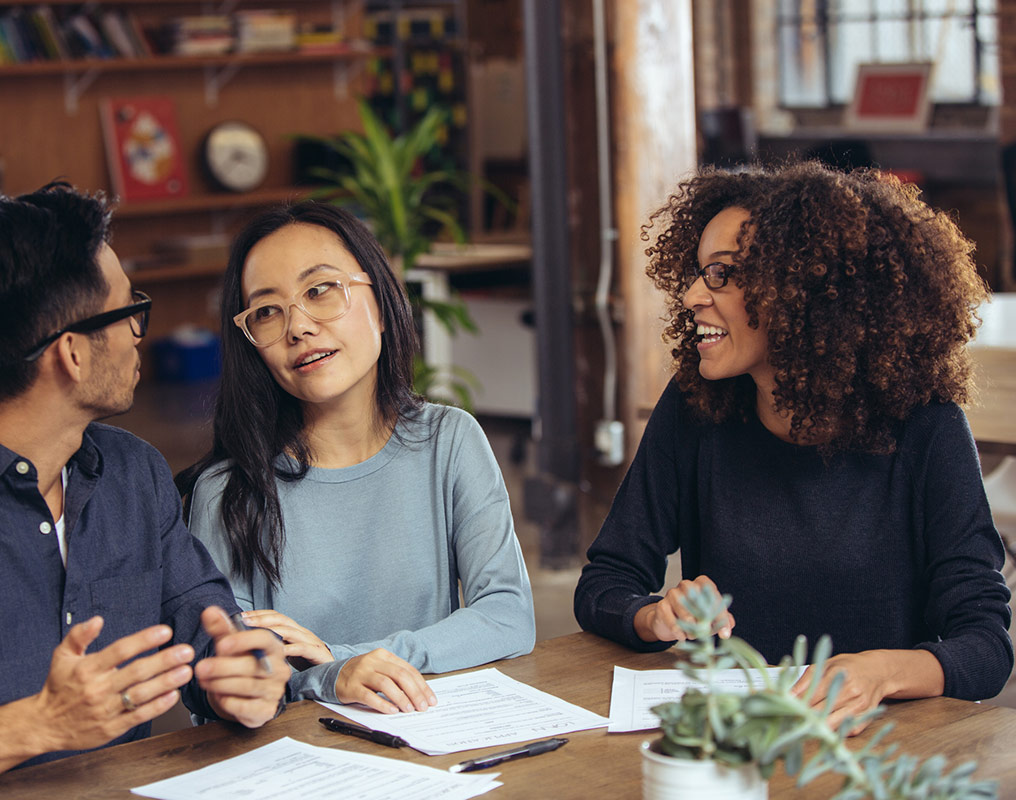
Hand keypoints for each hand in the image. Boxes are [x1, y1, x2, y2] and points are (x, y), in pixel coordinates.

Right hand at [34, 617, 192, 753]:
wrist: (43, 725)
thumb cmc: (57, 687)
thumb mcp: (62, 656)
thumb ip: (79, 635)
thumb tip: (97, 620)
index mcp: (87, 669)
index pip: (120, 651)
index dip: (144, 640)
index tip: (165, 631)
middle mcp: (98, 689)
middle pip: (136, 672)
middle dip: (164, 661)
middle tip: (186, 651)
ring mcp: (105, 710)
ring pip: (140, 695)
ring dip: (166, 682)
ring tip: (186, 671)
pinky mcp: (111, 728)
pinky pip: (138, 716)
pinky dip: (157, 706)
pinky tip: (173, 695)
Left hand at [195, 606, 288, 728]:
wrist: (247, 694)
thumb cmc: (240, 663)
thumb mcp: (230, 644)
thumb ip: (220, 628)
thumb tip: (209, 611)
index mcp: (274, 647)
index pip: (265, 639)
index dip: (243, 641)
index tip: (221, 645)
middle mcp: (280, 668)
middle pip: (253, 665)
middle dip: (223, 666)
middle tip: (200, 668)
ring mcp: (275, 691)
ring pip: (248, 686)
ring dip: (221, 683)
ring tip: (203, 680)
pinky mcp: (266, 710)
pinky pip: (246, 706)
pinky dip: (228, 702)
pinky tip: (218, 696)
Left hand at [240, 609, 332, 666]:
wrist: (332, 673)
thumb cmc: (306, 663)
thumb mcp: (287, 652)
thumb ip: (273, 646)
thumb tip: (248, 643)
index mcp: (294, 630)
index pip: (276, 616)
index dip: (260, 614)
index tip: (242, 616)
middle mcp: (302, 632)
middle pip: (281, 620)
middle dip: (262, 619)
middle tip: (244, 622)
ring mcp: (310, 641)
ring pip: (290, 631)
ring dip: (272, 631)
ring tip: (256, 634)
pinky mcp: (317, 653)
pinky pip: (302, 648)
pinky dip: (289, 649)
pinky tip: (278, 652)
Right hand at [335, 649, 436, 713]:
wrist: (333, 675)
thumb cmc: (362, 675)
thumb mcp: (380, 669)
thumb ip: (397, 677)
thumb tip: (419, 694)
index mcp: (384, 655)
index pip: (408, 669)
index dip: (422, 685)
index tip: (430, 700)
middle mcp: (373, 661)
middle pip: (399, 675)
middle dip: (414, 692)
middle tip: (422, 707)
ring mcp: (361, 673)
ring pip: (386, 684)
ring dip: (400, 698)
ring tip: (408, 709)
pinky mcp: (351, 686)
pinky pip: (369, 695)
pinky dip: (382, 704)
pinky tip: (391, 711)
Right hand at [633, 575, 734, 642]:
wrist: (668, 621)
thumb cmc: (693, 616)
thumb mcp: (710, 617)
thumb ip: (721, 620)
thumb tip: (729, 627)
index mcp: (702, 584)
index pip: (713, 595)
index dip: (720, 615)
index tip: (725, 633)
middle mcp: (687, 585)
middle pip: (698, 600)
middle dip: (704, 621)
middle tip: (707, 634)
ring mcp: (672, 593)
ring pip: (684, 610)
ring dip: (690, 627)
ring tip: (693, 636)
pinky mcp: (661, 605)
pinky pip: (670, 618)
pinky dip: (677, 630)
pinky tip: (682, 636)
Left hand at [792, 651, 892, 735]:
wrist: (878, 671)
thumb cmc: (847, 666)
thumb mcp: (825, 665)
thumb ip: (806, 680)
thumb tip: (786, 694)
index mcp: (836, 674)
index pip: (811, 696)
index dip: (796, 705)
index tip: (782, 711)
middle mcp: (850, 691)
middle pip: (820, 711)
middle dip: (803, 718)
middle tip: (789, 721)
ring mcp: (859, 706)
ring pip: (832, 724)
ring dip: (817, 728)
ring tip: (804, 727)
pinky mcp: (866, 718)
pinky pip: (846, 731)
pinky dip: (834, 732)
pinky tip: (823, 729)